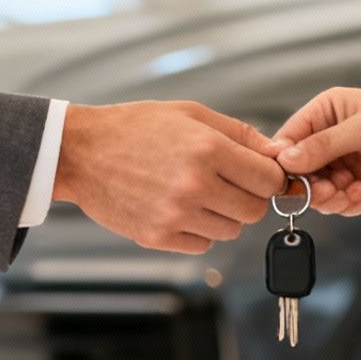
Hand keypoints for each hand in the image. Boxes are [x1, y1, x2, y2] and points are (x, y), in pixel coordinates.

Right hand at [54, 101, 287, 252]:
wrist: (81, 152)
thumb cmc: (135, 128)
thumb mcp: (190, 114)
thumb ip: (239, 134)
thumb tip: (279, 154)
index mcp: (207, 149)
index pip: (269, 179)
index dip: (270, 177)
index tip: (259, 174)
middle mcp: (194, 185)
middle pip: (255, 210)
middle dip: (249, 198)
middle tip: (229, 184)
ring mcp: (176, 215)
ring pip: (231, 231)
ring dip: (224, 215)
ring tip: (199, 193)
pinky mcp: (158, 236)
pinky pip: (202, 245)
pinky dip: (199, 231)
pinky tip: (180, 208)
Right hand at [267, 88, 360, 215]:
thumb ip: (325, 144)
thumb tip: (288, 159)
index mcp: (327, 112)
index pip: (290, 138)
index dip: (286, 160)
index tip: (289, 178)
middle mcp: (331, 138)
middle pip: (300, 171)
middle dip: (311, 186)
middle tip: (327, 192)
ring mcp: (345, 163)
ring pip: (318, 191)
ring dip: (331, 198)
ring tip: (351, 193)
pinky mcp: (359, 185)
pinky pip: (341, 203)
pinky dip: (349, 204)